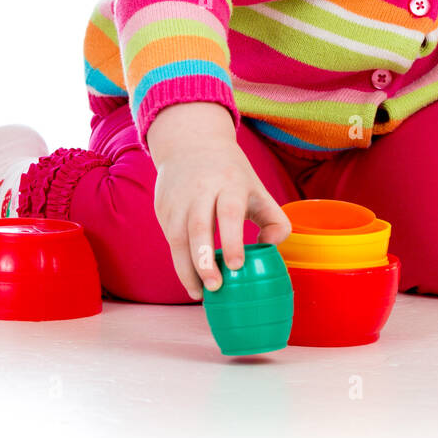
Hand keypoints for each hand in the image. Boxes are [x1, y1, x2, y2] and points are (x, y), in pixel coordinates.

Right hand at [147, 103, 291, 299]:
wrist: (190, 143)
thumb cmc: (231, 175)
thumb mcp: (257, 189)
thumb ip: (274, 219)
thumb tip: (270, 248)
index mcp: (229, 182)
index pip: (229, 212)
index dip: (232, 240)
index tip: (236, 266)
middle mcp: (200, 189)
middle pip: (198, 227)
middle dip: (203, 260)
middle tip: (215, 287)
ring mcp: (178, 198)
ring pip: (177, 237)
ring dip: (186, 268)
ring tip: (199, 293)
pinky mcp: (163, 208)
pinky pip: (169, 239)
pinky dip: (179, 261)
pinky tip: (191, 278)